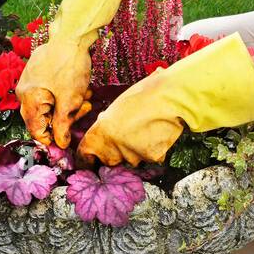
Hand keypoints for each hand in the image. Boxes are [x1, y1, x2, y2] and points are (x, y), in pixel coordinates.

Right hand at [17, 37, 92, 147]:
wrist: (73, 35)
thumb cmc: (69, 66)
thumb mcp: (69, 101)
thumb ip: (63, 125)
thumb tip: (60, 144)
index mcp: (28, 99)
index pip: (35, 129)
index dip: (52, 137)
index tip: (68, 138)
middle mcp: (24, 91)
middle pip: (44, 116)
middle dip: (66, 117)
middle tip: (84, 109)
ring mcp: (31, 81)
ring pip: (50, 104)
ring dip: (69, 105)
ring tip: (86, 96)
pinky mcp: (40, 73)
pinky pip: (52, 91)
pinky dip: (66, 94)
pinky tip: (81, 88)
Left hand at [79, 34, 253, 165]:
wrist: (168, 97)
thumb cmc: (143, 94)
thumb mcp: (118, 105)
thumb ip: (109, 119)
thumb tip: (106, 119)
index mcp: (99, 132)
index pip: (85, 155)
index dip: (89, 157)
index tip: (93, 157)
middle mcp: (113, 147)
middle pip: (110, 160)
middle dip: (117, 152)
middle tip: (130, 136)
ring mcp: (133, 155)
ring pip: (133, 159)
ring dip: (138, 150)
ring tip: (149, 129)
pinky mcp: (152, 157)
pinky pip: (152, 157)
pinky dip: (156, 149)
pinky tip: (160, 132)